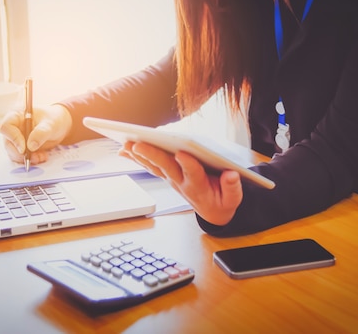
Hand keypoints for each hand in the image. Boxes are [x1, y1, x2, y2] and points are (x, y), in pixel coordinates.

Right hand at [0, 104, 72, 164]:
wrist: (59, 126)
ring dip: (26, 158)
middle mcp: (13, 128)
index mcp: (16, 116)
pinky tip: (42, 157)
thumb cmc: (53, 120)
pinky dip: (31, 160)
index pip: (6, 127)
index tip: (24, 149)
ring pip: (14, 153)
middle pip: (8, 143)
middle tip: (34, 157)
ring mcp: (16, 139)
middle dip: (20, 153)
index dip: (13, 139)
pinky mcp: (21, 148)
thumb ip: (41, 133)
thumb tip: (30, 147)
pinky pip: (21, 157)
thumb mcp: (50, 124)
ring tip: (41, 157)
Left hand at [120, 141, 242, 225]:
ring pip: (155, 166)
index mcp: (200, 186)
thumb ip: (233, 188)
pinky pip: (150, 166)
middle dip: (152, 155)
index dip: (188, 164)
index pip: (194, 174)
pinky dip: (137, 158)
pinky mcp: (168, 175)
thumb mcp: (233, 199)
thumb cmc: (222, 201)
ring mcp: (172, 179)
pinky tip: (124, 150)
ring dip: (140, 155)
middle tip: (138, 145)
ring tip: (126, 144)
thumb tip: (232, 174)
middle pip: (167, 167)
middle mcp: (182, 182)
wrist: (212, 212)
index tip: (183, 154)